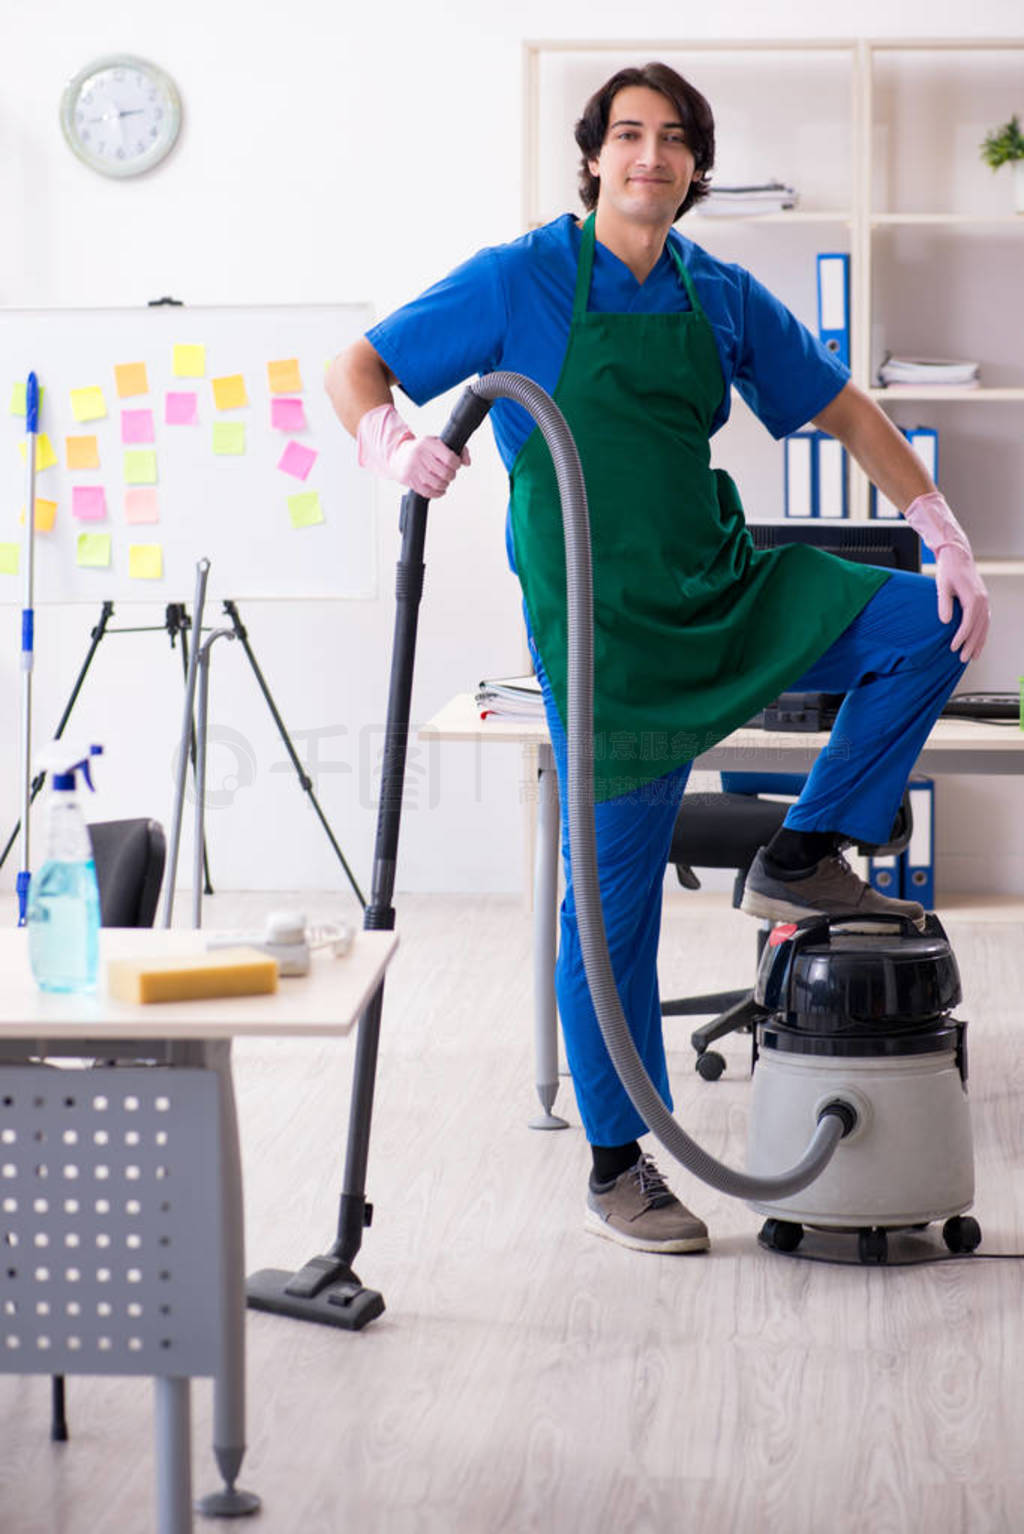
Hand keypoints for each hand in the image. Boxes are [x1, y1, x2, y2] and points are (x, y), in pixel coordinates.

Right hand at [356, 402, 468, 498]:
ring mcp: (413, 468)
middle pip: (446, 473)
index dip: (456, 464)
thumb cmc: (423, 450)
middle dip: (451, 475)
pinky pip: (428, 492)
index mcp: (428, 443)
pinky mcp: (409, 480)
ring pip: (438, 484)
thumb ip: (458, 450)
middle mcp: (419, 454)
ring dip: (445, 485)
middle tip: (449, 474)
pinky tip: (440, 490)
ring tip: (444, 481)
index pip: (450, 458)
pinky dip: (438, 493)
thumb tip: (467, 463)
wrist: (398, 455)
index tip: (455, 464)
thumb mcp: (438, 443)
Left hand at [901, 490, 989, 661]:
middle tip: (963, 659)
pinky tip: (978, 642)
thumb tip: (945, 621)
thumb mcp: (942, 585)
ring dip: (979, 642)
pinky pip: (985, 620)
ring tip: (973, 656)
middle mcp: (982, 600)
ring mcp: (984, 600)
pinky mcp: (982, 600)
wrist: (957, 555)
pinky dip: (982, 632)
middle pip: (979, 628)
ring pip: (984, 626)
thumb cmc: (948, 569)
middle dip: (971, 645)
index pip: (969, 623)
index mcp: (973, 597)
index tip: (953, 647)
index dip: (961, 637)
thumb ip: (944, 603)